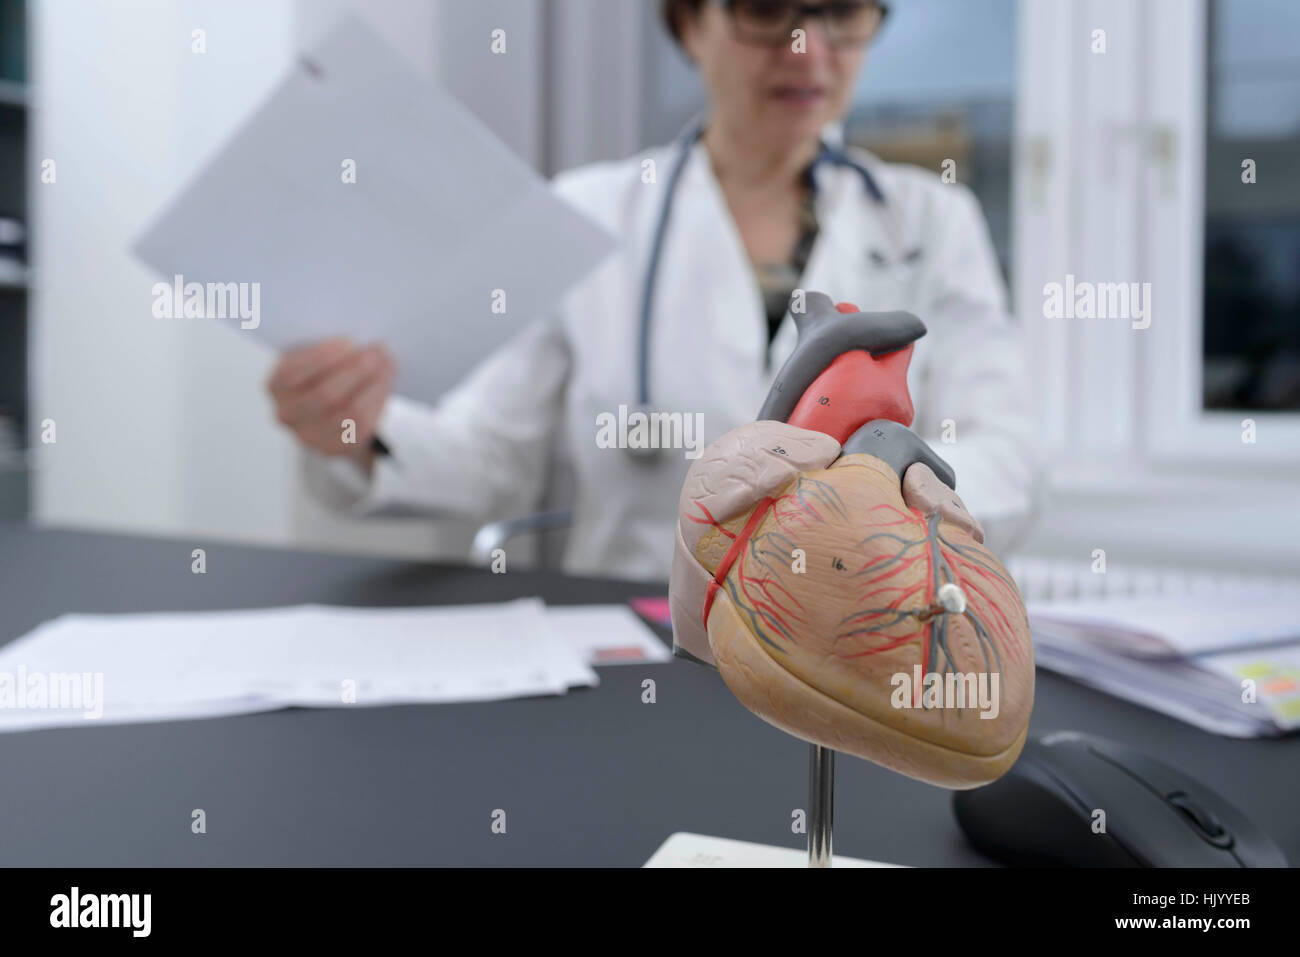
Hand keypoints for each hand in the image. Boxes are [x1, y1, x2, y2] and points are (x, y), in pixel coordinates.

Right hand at [266, 338, 394, 470]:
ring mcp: (309, 436)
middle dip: (355, 370)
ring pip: (349, 412)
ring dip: (373, 384)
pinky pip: (362, 426)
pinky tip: (385, 382)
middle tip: (378, 350)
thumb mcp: (313, 355)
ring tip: (387, 363)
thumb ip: (327, 347)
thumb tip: (358, 341)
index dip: (323, 357)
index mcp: (276, 385)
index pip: (294, 374)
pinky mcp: (333, 448)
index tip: (349, 341)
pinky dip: (378, 401)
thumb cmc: (319, 371)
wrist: (325, 410)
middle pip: (325, 395)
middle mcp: (287, 413)